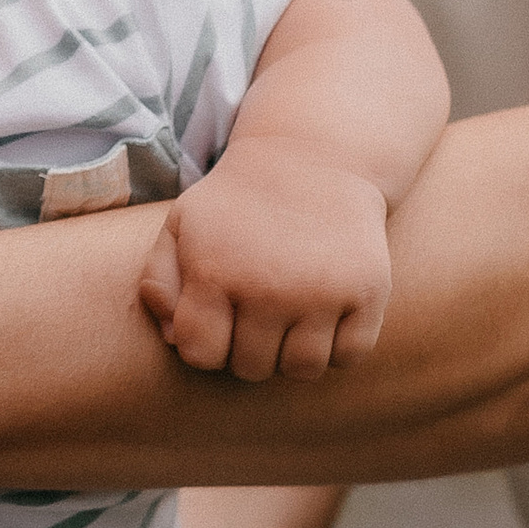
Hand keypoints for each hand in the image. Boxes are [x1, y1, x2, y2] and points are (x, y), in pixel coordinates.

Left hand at [137, 140, 392, 381]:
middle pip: (252, 368)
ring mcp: (323, 291)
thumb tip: (173, 338)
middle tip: (255, 313)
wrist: (312, 158)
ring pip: (303, 370)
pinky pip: (350, 355)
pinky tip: (325, 314)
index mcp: (215, 271)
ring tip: (289, 317)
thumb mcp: (183, 226)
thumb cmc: (238, 204)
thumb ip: (160, 281)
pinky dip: (338, 346)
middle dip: (248, 348)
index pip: (201, 355)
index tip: (217, 321)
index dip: (205, 345)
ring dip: (293, 353)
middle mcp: (269, 287)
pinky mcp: (368, 291)